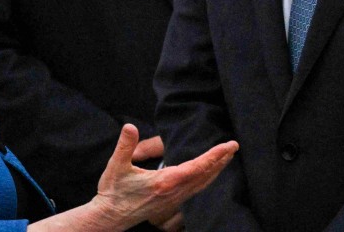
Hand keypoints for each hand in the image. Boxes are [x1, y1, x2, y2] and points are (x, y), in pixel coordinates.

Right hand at [94, 124, 236, 229]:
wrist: (110, 217)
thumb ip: (125, 146)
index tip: (228, 145)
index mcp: (165, 181)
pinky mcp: (171, 204)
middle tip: (234, 147)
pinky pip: (196, 191)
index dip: (214, 155)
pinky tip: (208, 176)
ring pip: (202, 184)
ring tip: (226, 158)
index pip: (197, 166)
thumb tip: (129, 127)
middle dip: (221, 161)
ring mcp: (174, 200)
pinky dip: (206, 180)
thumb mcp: (116, 166)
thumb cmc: (113, 191)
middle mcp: (174, 192)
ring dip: (216, 170)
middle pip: (205, 175)